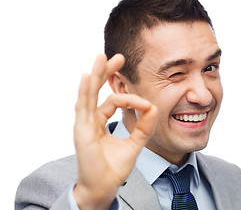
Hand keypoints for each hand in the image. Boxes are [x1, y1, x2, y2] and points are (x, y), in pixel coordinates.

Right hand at [73, 54, 157, 209]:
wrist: (105, 187)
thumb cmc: (114, 167)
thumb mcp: (135, 143)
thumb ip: (144, 127)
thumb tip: (154, 108)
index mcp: (101, 121)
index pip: (114, 101)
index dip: (132, 99)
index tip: (147, 105)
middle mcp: (91, 119)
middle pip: (97, 90)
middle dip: (106, 72)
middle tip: (118, 57)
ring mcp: (84, 124)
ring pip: (89, 93)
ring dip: (96, 74)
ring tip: (102, 56)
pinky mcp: (82, 131)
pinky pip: (83, 108)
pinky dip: (85, 91)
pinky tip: (89, 76)